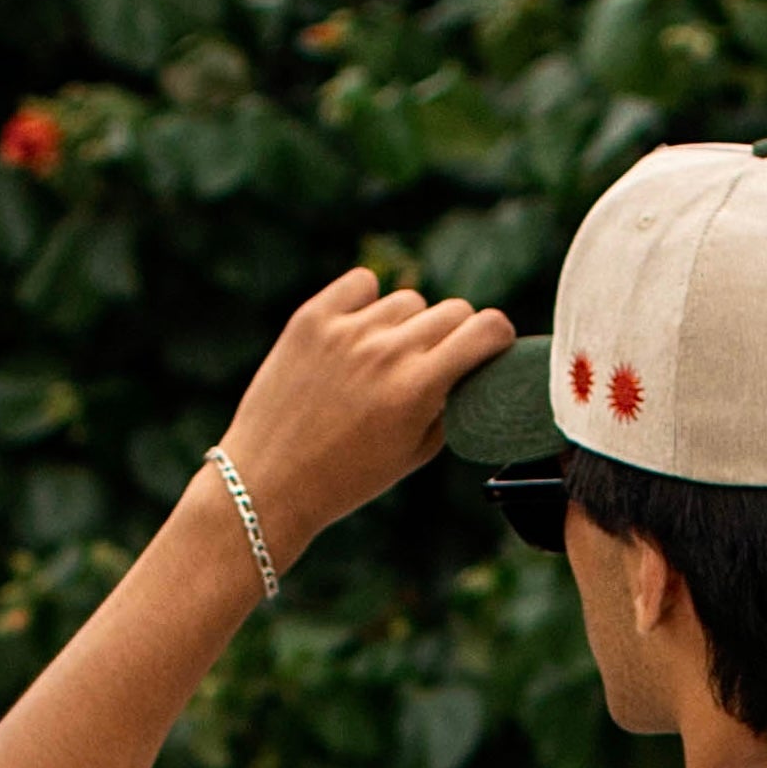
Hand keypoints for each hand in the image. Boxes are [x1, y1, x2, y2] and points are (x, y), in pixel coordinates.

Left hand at [211, 269, 514, 565]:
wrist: (268, 484)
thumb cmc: (347, 477)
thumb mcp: (417, 451)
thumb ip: (453, 402)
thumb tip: (474, 365)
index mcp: (418, 388)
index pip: (487, 328)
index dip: (498, 336)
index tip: (492, 346)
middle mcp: (386, 352)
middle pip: (453, 310)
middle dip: (455, 334)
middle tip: (433, 362)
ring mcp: (347, 331)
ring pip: (407, 300)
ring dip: (406, 324)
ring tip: (382, 360)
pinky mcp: (311, 319)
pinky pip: (362, 283)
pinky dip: (366, 301)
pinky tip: (357, 331)